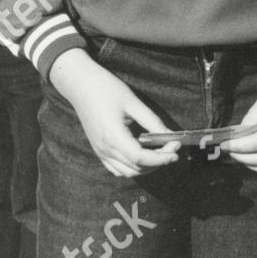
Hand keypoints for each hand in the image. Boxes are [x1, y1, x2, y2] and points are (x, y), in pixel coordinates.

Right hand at [49, 48, 180, 178]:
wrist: (80, 85)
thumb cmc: (106, 89)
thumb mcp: (133, 102)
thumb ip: (152, 121)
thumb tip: (170, 135)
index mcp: (113, 137)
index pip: (141, 158)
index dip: (161, 158)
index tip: (176, 149)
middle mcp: (105, 149)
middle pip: (136, 168)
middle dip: (158, 161)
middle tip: (173, 146)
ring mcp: (100, 152)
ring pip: (127, 172)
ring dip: (146, 167)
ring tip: (161, 152)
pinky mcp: (98, 150)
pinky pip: (117, 168)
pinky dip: (132, 167)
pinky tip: (143, 155)